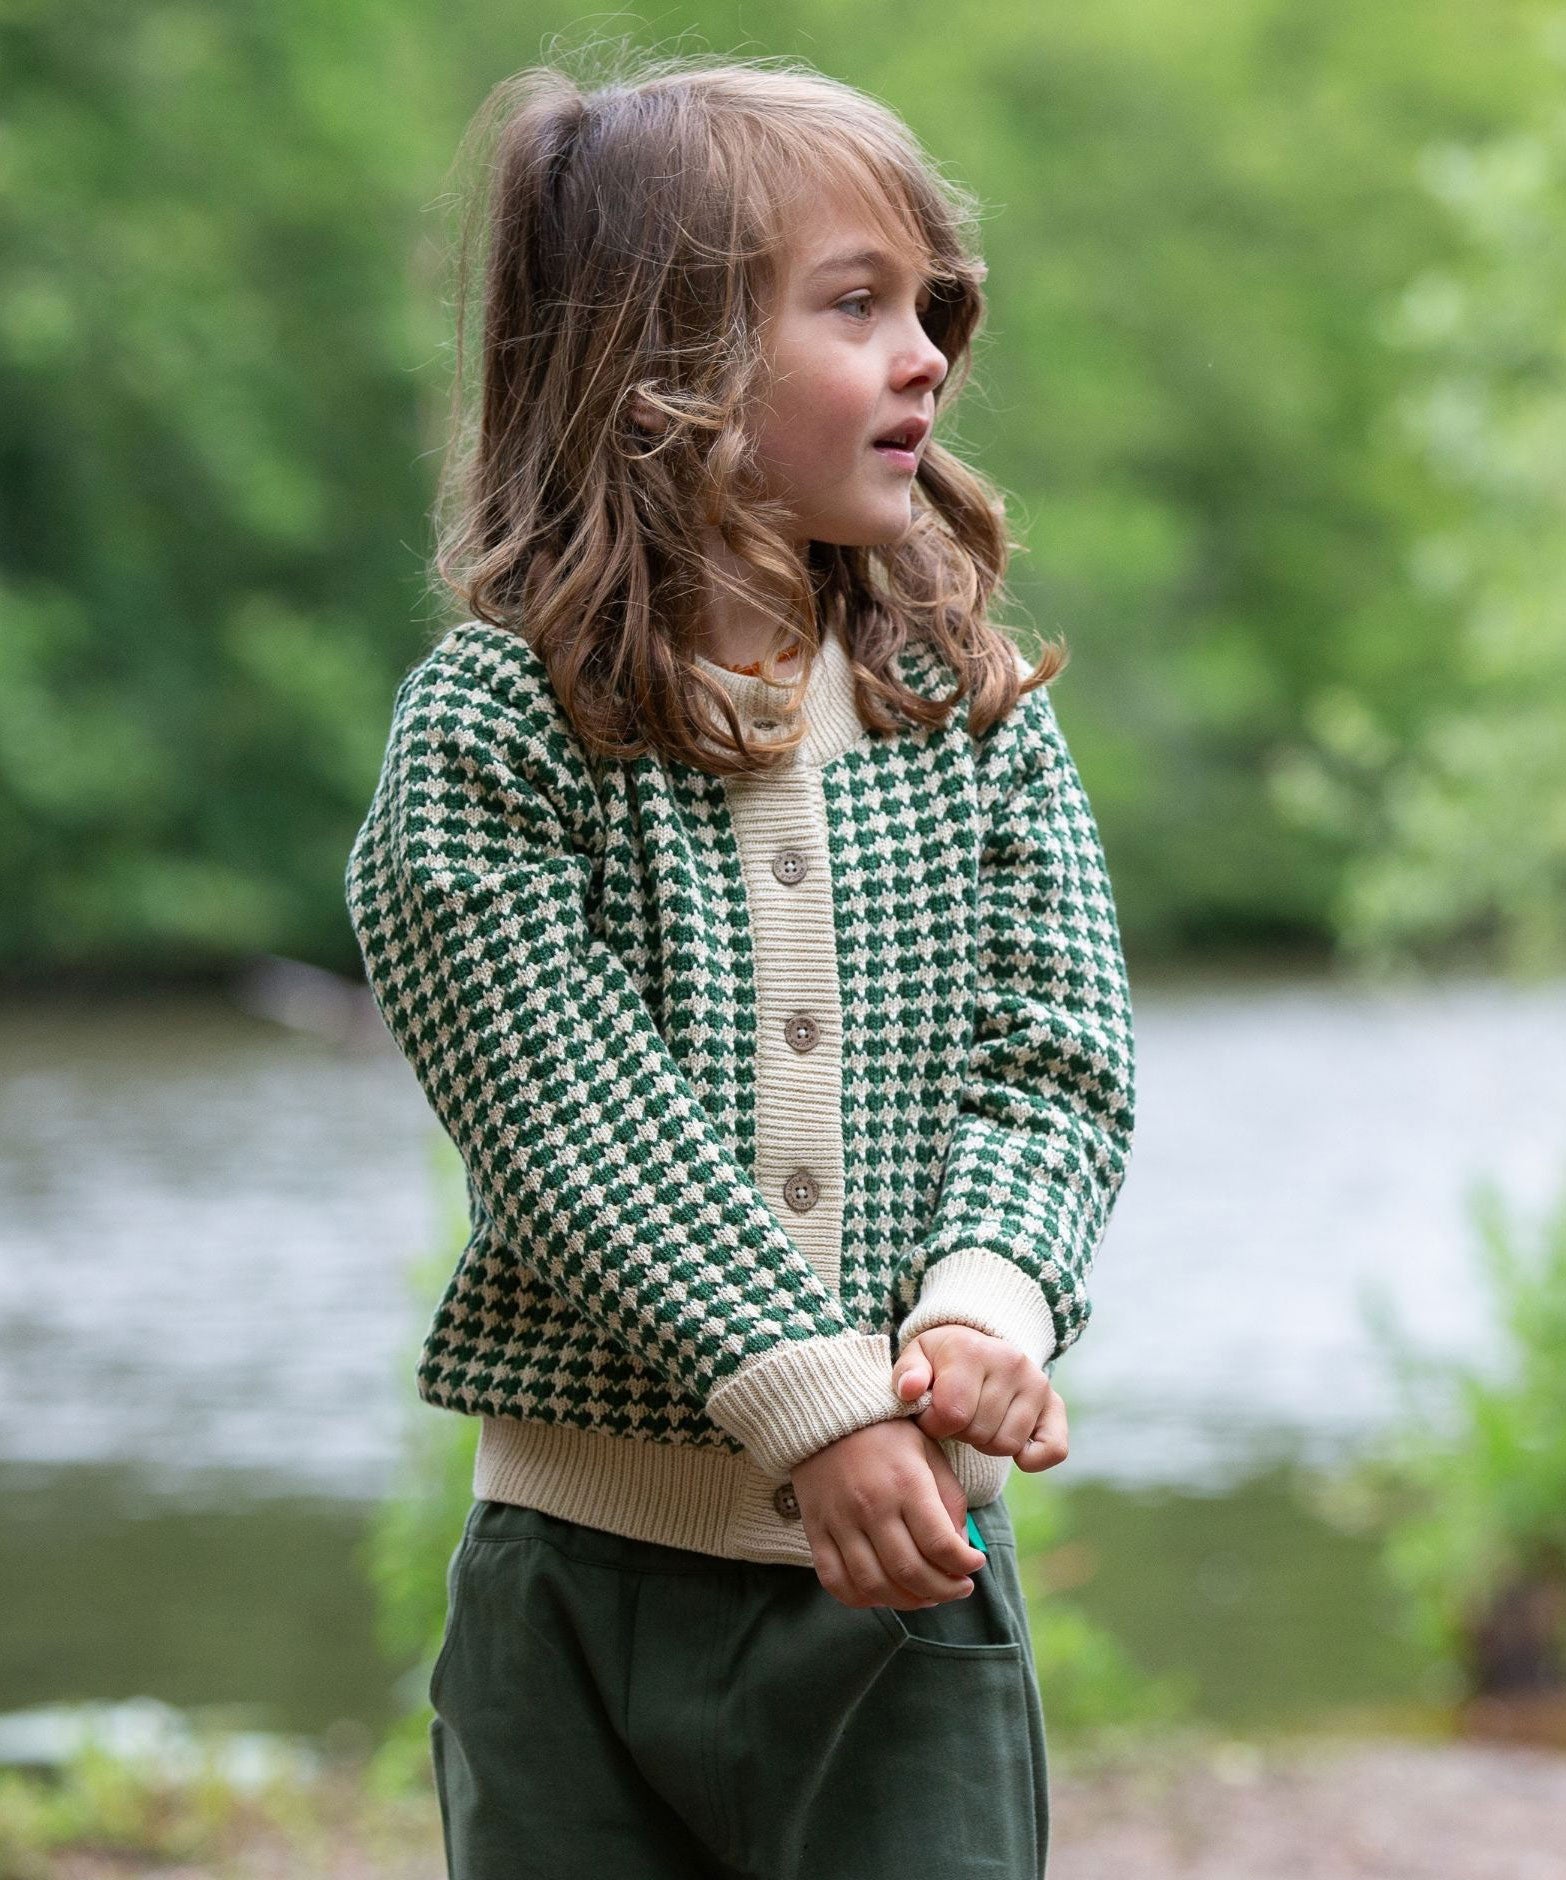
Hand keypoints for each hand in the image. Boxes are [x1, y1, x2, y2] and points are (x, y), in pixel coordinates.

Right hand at [790, 1417, 987, 1609]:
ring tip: (928, 1595)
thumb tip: (960, 1547)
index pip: (940, 1544)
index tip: (975, 1565)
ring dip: (908, 1601)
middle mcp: (872, 1506)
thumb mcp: (929, 1452)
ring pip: (875, 1584)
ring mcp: (840, 1521)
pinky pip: (836, 1581)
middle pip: (910, 1572)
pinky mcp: (816, 1530)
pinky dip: (862, 1599)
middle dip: (944, 1590)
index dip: (965, 1565)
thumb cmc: (888, 1433)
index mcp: (906, 1482)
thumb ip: (949, 1499)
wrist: (827, 1413)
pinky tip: (885, 1593)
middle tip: (958, 1588)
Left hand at [889, 1325, 1067, 1471]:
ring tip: (976, 1420)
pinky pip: (1053, 1449)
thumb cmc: (940, 1360)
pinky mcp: (1055, 1404)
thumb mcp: (916, 1358)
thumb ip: (907, 1374)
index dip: (934, 1424)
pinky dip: (1032, 1459)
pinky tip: (1013, 1448)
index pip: (951, 1414)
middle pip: (978, 1432)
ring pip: (1006, 1445)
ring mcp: (1037, 1383)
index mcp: (972, 1350)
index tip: (930, 1413)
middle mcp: (1010, 1362)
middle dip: (959, 1433)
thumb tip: (910, 1389)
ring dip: (985, 1442)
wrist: (976, 1345)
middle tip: (955, 1416)